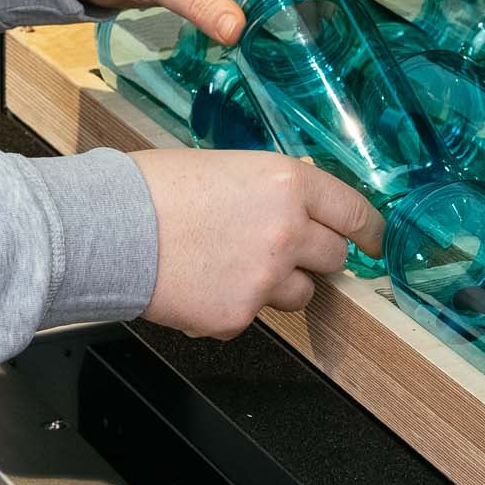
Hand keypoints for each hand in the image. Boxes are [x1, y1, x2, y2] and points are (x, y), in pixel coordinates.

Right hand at [128, 146, 385, 336]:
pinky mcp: (239, 316)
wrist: (111, 226)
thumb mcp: (229, 167)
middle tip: (283, 249)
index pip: (354, 212)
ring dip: (279, 285)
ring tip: (231, 264)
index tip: (373, 241)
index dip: (369, 230)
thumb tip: (295, 206)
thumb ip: (271, 190)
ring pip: (300, 294)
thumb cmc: (156, 187)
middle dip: (316, 256)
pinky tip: (201, 282)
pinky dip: (233, 306)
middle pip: (334, 258)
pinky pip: (253, 317)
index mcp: (287, 183)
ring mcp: (266, 278)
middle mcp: (287, 231)